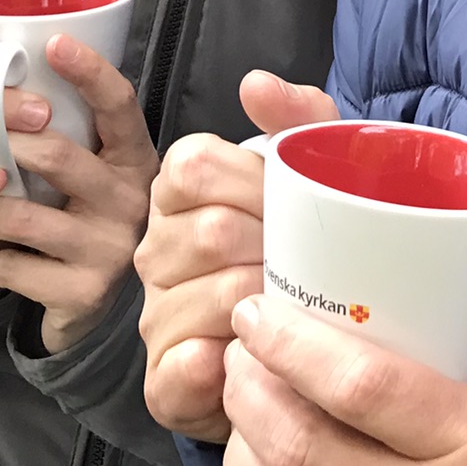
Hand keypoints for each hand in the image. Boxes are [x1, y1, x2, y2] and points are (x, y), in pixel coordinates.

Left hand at [0, 32, 158, 351]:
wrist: (91, 305)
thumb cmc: (83, 211)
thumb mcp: (95, 159)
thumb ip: (81, 89)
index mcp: (137, 157)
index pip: (120, 104)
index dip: (91, 71)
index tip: (54, 41)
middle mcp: (132, 199)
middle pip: (54, 154)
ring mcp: (111, 249)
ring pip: (20, 214)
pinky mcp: (83, 294)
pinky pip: (10, 265)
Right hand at [136, 71, 337, 440]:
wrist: (301, 348)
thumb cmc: (300, 248)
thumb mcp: (311, 176)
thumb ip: (297, 120)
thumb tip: (256, 84)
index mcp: (180, 190)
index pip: (194, 165)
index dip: (254, 184)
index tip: (289, 204)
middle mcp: (155, 249)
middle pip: (213, 231)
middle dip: (274, 247)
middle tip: (306, 263)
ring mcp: (155, 316)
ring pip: (217, 297)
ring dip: (271, 306)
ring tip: (296, 309)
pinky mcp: (163, 381)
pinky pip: (186, 368)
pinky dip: (229, 364)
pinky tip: (254, 358)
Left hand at [221, 296, 466, 465]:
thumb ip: (427, 342)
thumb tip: (345, 276)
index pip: (364, 386)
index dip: (295, 346)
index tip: (258, 311)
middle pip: (300, 441)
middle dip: (252, 384)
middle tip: (242, 345)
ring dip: (242, 425)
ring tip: (245, 384)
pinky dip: (250, 459)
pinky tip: (256, 435)